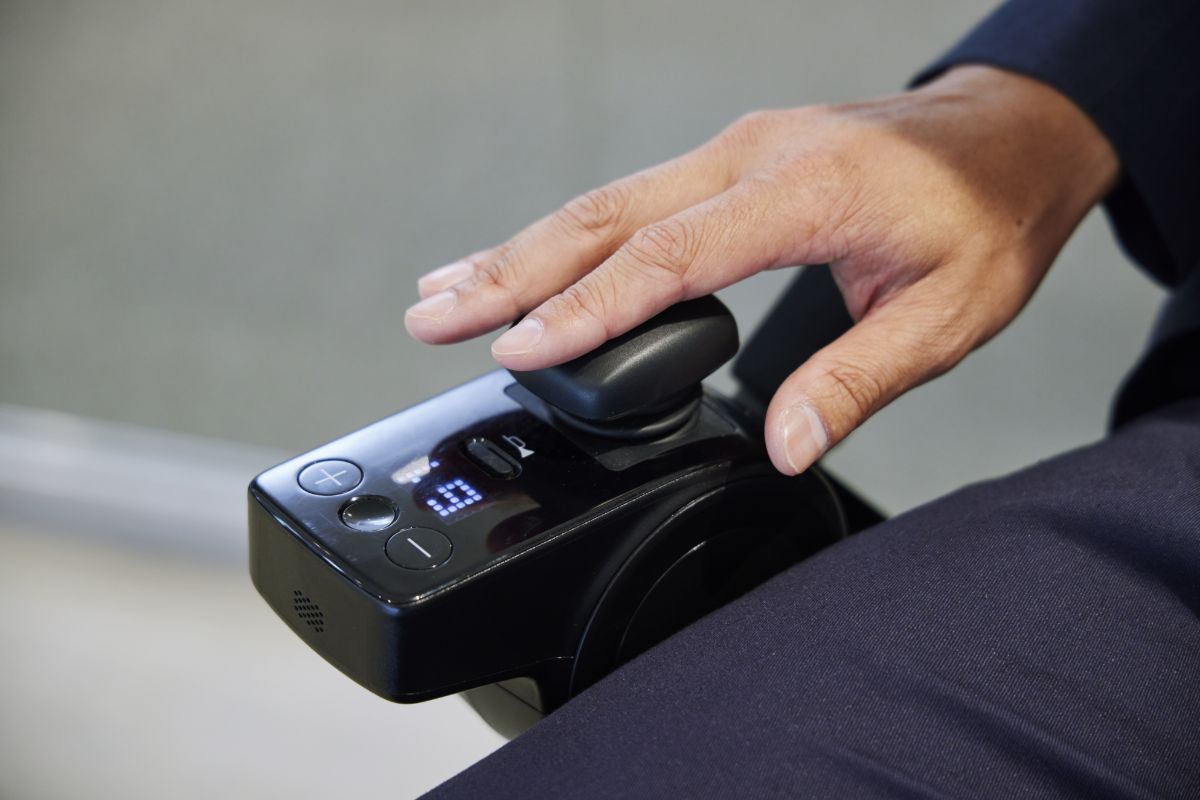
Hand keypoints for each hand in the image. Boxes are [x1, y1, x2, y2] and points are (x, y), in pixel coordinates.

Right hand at [404, 65, 1117, 475]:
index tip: (516, 349)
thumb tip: (786, 447)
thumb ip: (857, 380)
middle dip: (508, 272)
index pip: (667, 256)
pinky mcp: (725, 163)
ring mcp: (731, 152)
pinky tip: (522, 261)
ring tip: (444, 291)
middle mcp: (748, 158)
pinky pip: (627, 199)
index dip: (585, 309)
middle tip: (430, 316)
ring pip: (601, 202)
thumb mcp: (947, 314)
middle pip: (604, 218)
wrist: (1006, 136)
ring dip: (518, 249)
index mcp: (800, 191)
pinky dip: (564, 237)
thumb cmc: (984, 216)